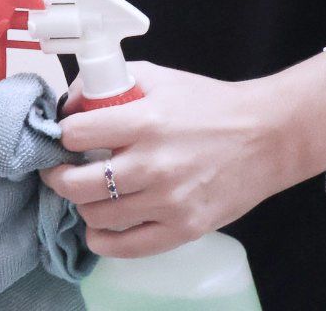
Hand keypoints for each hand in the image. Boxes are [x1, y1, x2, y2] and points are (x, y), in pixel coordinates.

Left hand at [39, 62, 285, 257]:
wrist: (268, 137)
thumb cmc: (209, 105)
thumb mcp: (157, 78)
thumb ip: (108, 85)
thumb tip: (68, 105)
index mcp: (145, 122)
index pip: (74, 135)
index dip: (62, 135)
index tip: (66, 137)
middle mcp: (154, 165)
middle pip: (75, 183)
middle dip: (57, 176)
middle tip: (60, 169)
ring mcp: (169, 201)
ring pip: (96, 215)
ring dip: (81, 204)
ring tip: (87, 192)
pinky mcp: (185, 228)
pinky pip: (128, 247)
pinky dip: (103, 240)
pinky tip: (98, 228)